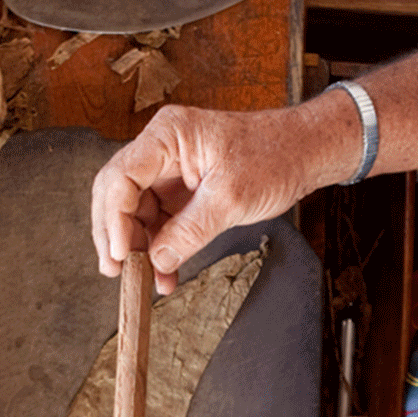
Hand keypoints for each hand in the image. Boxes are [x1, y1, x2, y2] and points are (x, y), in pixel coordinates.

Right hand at [89, 98, 355, 291]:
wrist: (303, 153)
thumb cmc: (274, 157)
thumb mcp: (231, 198)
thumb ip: (190, 231)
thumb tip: (157, 261)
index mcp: (167, 135)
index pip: (120, 177)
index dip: (114, 218)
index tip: (120, 254)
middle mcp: (161, 149)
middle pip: (118, 193)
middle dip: (116, 235)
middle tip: (117, 272)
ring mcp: (169, 170)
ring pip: (135, 211)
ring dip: (139, 247)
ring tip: (145, 280)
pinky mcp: (180, 189)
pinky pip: (159, 220)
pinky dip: (159, 247)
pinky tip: (164, 272)